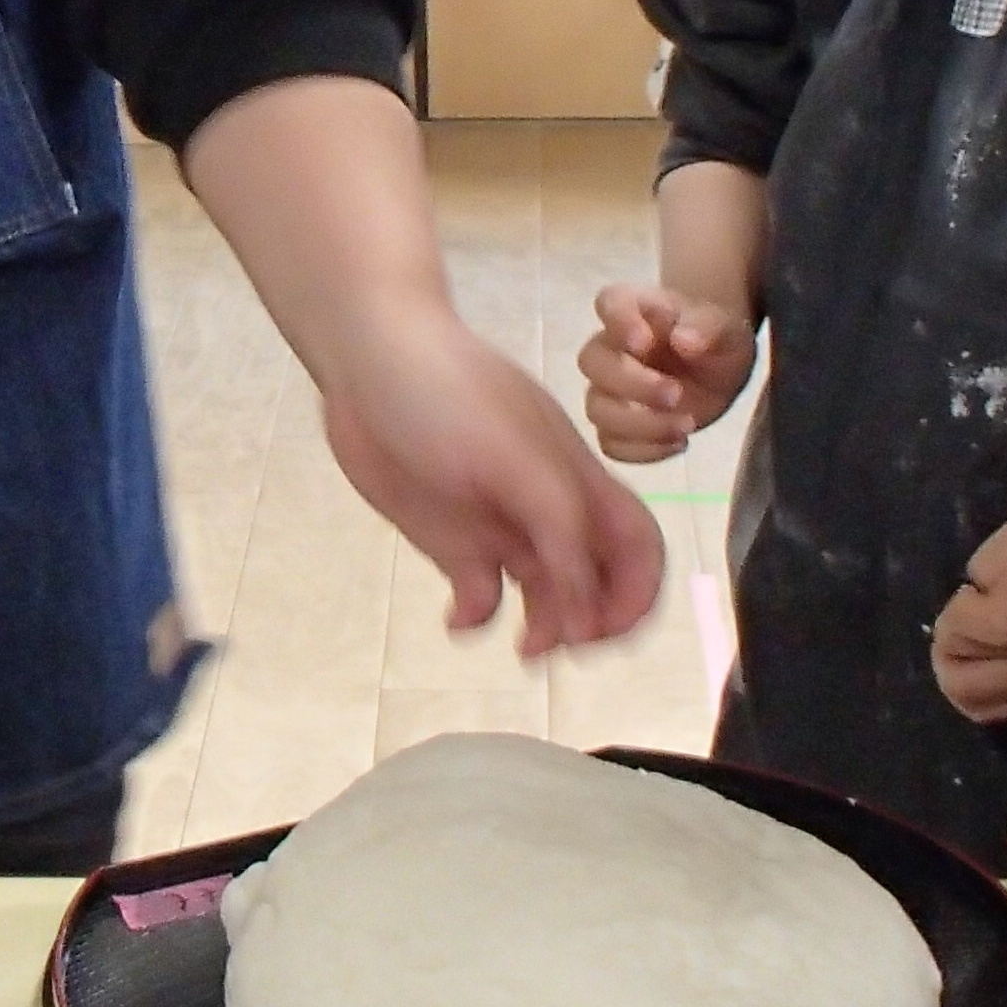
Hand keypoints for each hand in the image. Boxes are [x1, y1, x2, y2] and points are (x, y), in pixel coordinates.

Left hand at [325, 303, 666, 655]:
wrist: (367, 359)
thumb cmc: (450, 392)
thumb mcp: (517, 453)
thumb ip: (561, 524)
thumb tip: (585, 606)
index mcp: (578, 483)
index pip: (638, 546)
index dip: (636, 594)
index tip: (597, 628)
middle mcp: (548, 512)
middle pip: (599, 582)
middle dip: (595, 623)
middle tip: (556, 641)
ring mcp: (500, 527)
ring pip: (546, 598)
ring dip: (546, 630)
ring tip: (522, 646)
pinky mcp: (451, 538)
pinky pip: (480, 597)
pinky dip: (477, 621)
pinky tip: (456, 619)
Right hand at [578, 283, 755, 462]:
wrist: (720, 370)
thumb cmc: (715, 338)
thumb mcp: (725, 328)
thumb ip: (706, 328)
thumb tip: (684, 341)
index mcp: (634, 308)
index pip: (609, 303)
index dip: (618, 322)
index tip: (645, 343)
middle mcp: (611, 346)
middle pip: (592, 362)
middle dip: (632, 384)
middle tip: (676, 395)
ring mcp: (610, 389)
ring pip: (597, 409)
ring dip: (640, 424)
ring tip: (687, 425)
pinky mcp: (619, 426)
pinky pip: (611, 444)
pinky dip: (644, 450)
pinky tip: (679, 443)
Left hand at [932, 507, 1006, 724]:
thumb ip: (988, 561)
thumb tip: (972, 594)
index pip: (969, 631)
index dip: (955, 611)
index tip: (971, 591)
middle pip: (962, 682)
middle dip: (946, 649)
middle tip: (959, 621)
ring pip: (977, 705)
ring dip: (957, 676)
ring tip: (968, 644)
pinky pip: (1002, 710)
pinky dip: (979, 691)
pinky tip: (987, 660)